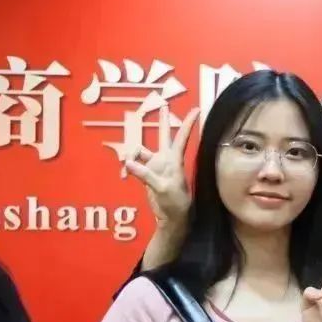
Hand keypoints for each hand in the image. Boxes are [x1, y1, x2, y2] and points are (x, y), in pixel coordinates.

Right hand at [120, 106, 198, 226]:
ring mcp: (155, 165)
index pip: (182, 137)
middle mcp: (165, 158)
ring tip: (125, 166)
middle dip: (162, 121)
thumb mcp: (162, 188)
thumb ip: (146, 175)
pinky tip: (124, 175)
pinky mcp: (146, 173)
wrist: (171, 217)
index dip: (188, 122)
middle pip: (163, 135)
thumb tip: (129, 163)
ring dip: (130, 154)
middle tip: (163, 105)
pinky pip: (133, 164)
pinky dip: (127, 167)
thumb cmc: (175, 202)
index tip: (197, 109)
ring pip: (140, 150)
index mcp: (175, 159)